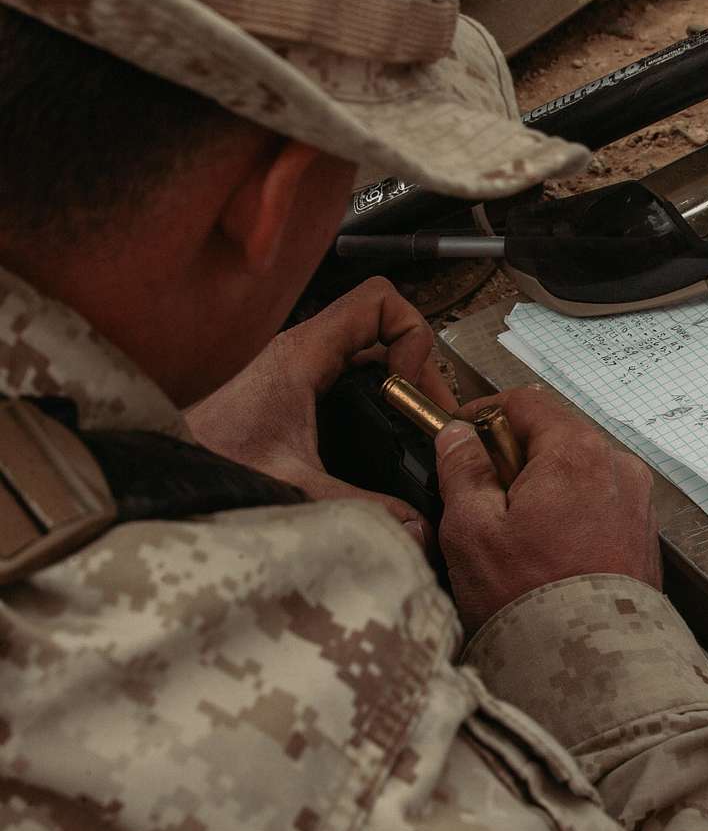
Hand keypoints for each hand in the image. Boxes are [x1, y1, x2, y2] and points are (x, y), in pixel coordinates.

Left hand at [186, 277, 454, 544]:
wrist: (153, 475)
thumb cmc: (206, 465)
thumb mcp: (292, 487)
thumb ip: (359, 507)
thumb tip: (417, 528)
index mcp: (304, 354)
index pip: (380, 301)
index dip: (413, 334)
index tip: (414, 388)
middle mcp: (303, 351)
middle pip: (384, 328)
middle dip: (419, 368)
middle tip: (431, 417)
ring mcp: (298, 368)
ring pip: (370, 352)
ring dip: (400, 384)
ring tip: (415, 428)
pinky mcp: (293, 390)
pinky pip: (351, 374)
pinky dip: (377, 398)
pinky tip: (383, 438)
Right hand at [434, 387, 660, 633]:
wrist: (590, 667)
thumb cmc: (530, 600)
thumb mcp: (472, 528)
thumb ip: (463, 470)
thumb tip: (458, 437)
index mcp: (577, 453)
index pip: (527, 402)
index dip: (484, 412)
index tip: (458, 434)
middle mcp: (618, 469)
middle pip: (556, 436)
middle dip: (512, 455)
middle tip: (477, 493)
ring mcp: (637, 504)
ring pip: (578, 473)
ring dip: (542, 487)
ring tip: (511, 534)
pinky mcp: (643, 537)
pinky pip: (599, 506)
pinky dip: (569, 514)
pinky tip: (544, 554)